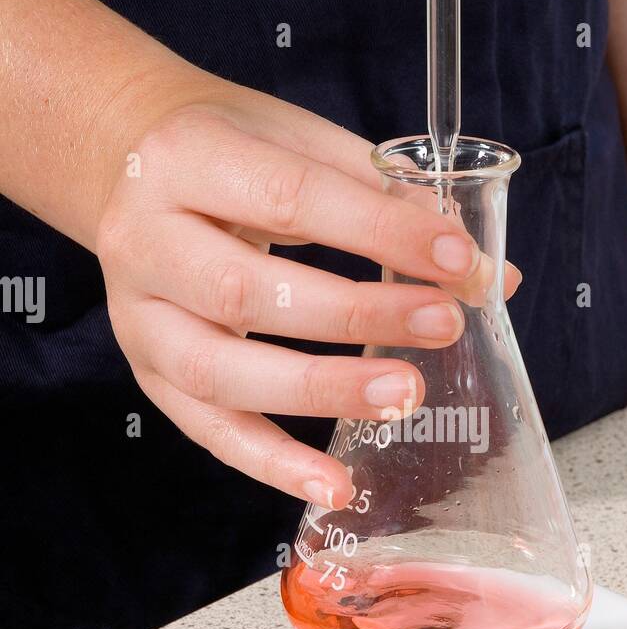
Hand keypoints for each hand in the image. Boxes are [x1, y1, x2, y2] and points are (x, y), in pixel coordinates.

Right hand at [96, 91, 519, 508]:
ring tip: (405, 395)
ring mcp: (138, 318)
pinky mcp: (150, 375)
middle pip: (246, 292)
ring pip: (221, 372)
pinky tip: (337, 485)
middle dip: (356, 313)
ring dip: (322, 391)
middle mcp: (144, 240)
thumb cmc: (236, 154)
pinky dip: (275, 465)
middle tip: (444, 324)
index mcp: (186, 159)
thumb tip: (489, 273)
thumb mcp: (301, 143)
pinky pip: (211, 432)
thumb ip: (390, 199)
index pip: (290, 197)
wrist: (135, 170)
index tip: (459, 258)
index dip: (379, 231)